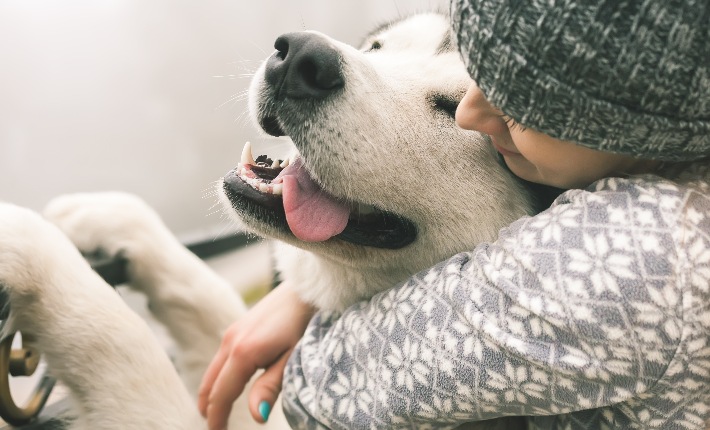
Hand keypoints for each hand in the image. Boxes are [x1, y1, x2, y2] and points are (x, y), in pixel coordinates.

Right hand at [197, 281, 314, 429]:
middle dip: (209, 409)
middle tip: (215, 429)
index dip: (217, 419)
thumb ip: (270, 387)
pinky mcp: (237, 329)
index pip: (221, 395)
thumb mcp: (292, 359)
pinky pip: (220, 360)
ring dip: (211, 394)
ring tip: (216, 414)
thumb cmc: (304, 325)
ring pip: (212, 372)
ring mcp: (231, 333)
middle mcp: (230, 342)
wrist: (306, 291)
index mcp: (243, 353)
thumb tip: (256, 416)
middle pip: (210, 385)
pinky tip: (227, 387)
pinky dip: (217, 379)